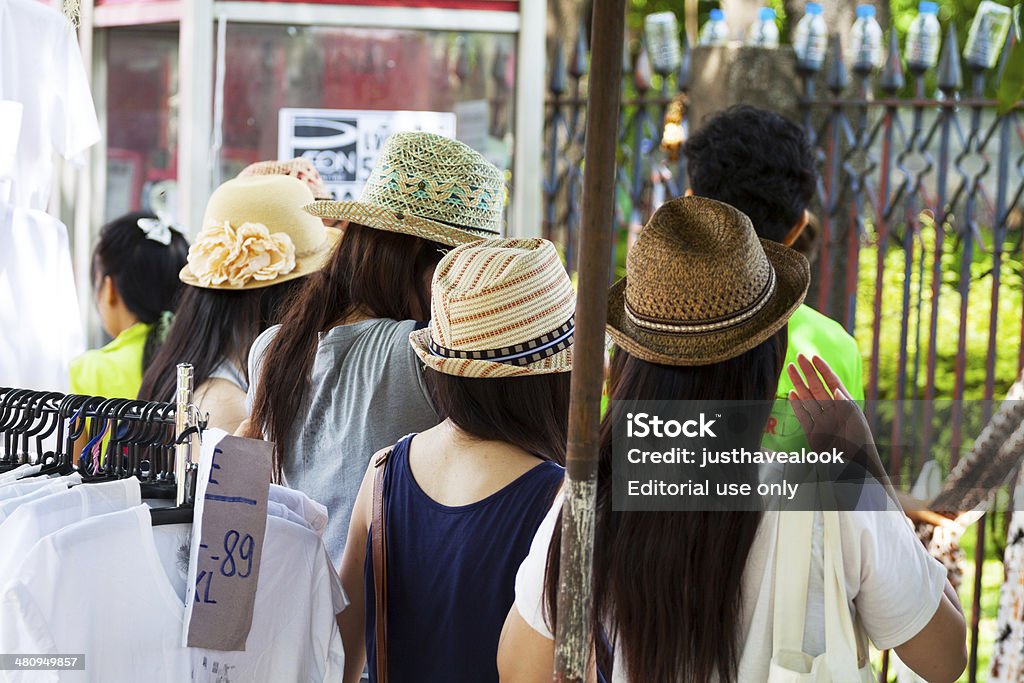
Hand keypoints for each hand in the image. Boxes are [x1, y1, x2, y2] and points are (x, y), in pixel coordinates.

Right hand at [786, 354, 892, 493]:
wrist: (854, 470)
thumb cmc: (860, 446)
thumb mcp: (855, 423)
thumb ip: (845, 405)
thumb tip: (835, 389)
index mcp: (845, 405)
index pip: (832, 382)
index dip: (823, 369)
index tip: (814, 357)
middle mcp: (832, 411)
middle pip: (817, 387)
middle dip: (808, 372)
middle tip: (798, 356)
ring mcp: (822, 422)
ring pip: (807, 398)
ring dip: (798, 384)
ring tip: (790, 368)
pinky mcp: (813, 435)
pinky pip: (803, 417)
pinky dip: (797, 405)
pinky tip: (791, 394)